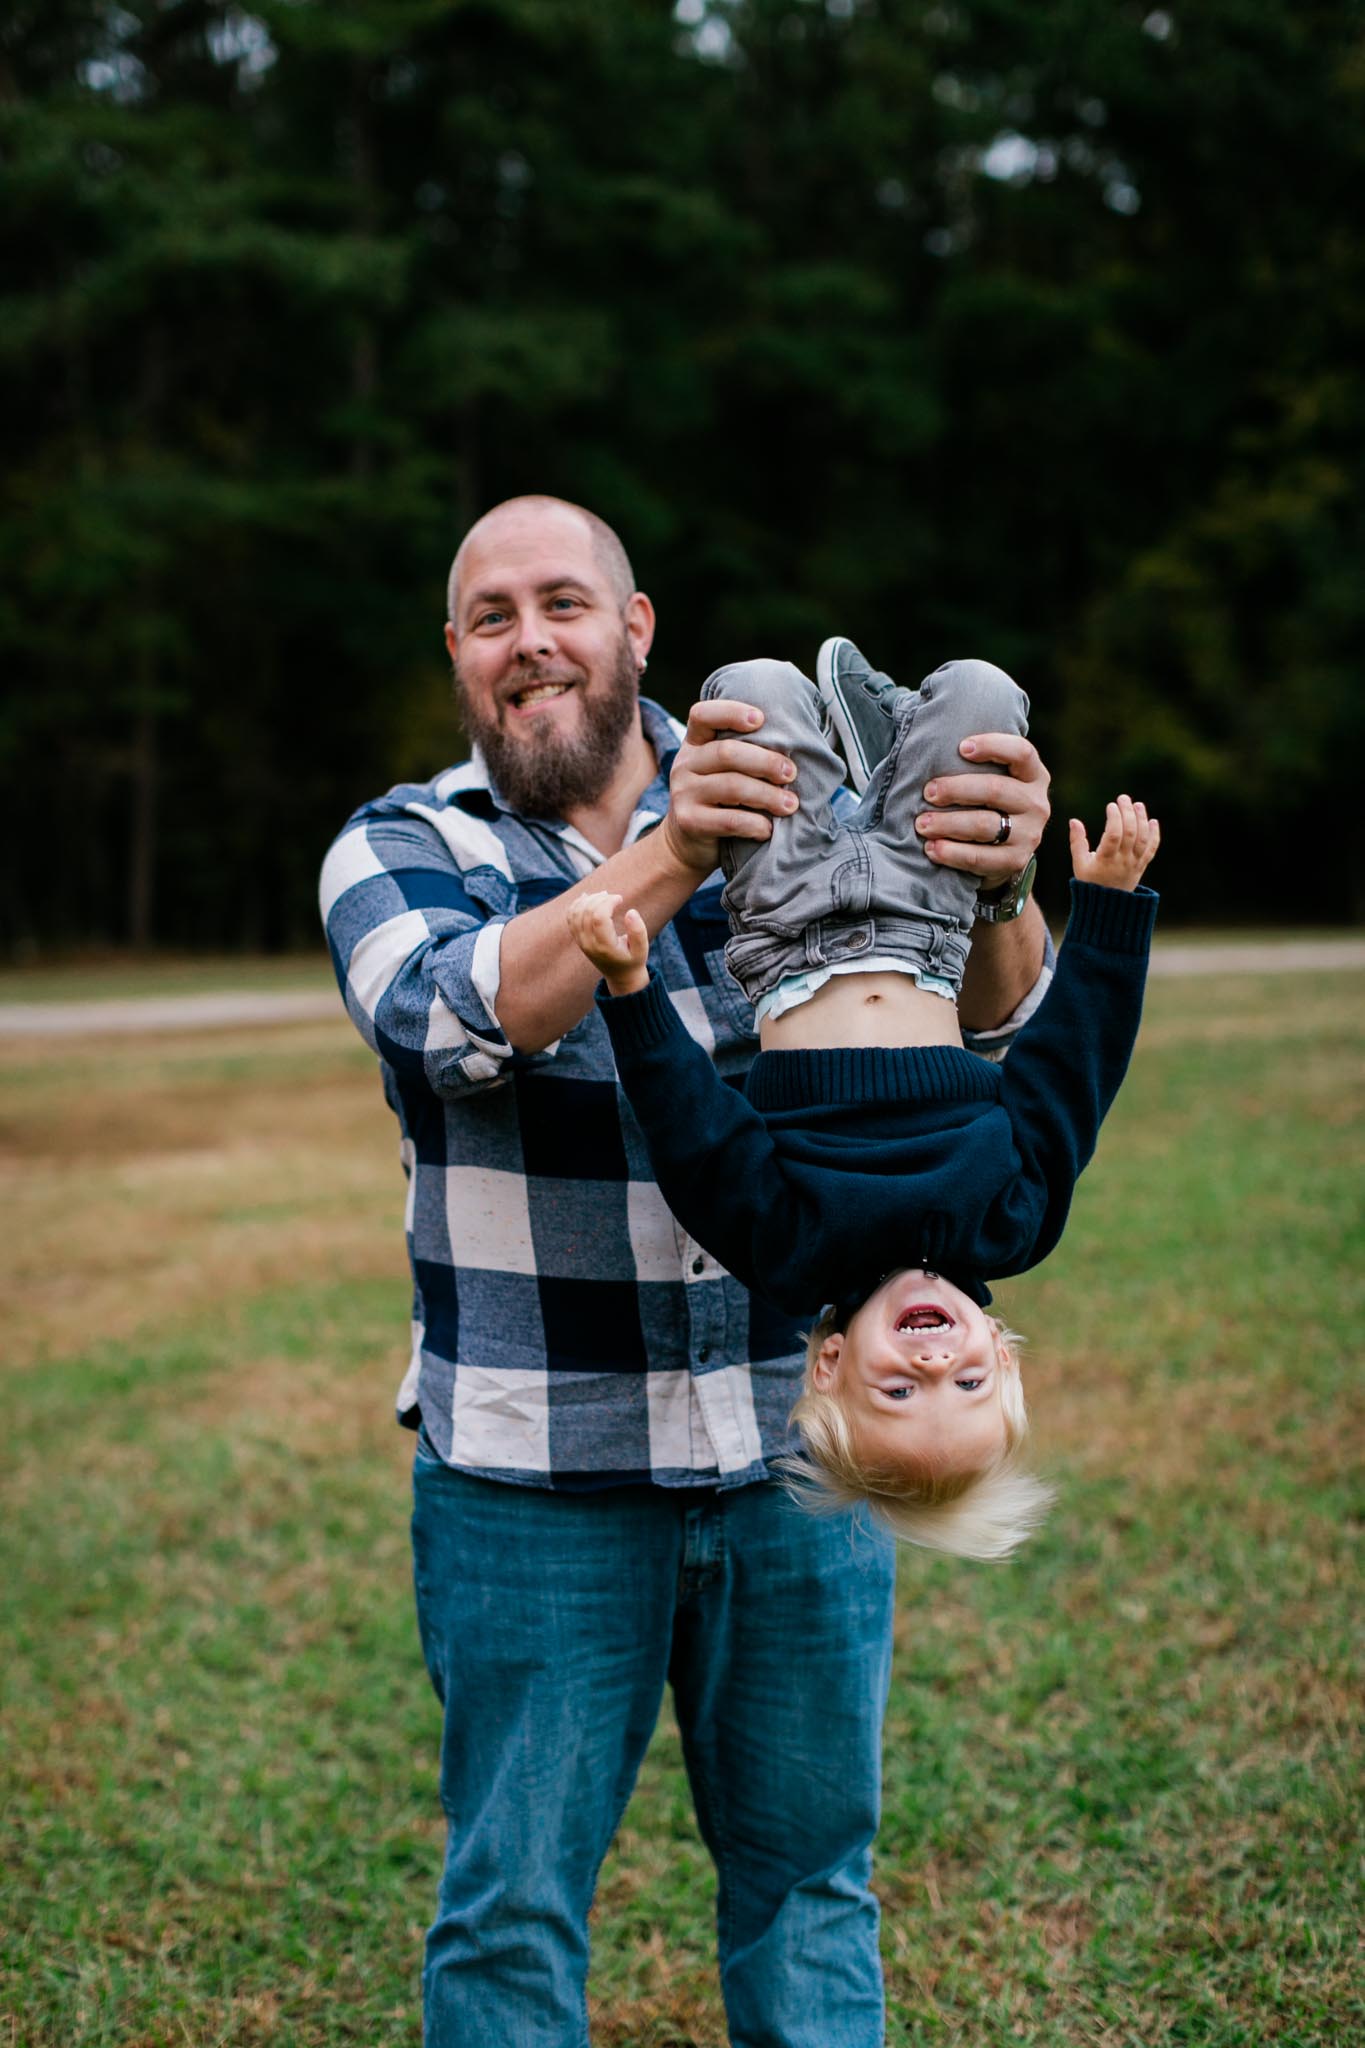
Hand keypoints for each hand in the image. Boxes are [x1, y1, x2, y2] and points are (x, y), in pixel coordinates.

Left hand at [567, 890, 650, 994]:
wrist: (620, 975)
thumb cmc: (633, 959)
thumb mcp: (642, 949)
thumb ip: (638, 931)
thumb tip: (630, 911)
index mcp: (605, 947)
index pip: (598, 917)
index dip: (608, 902)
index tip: (620, 899)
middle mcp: (589, 944)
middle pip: (587, 912)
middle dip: (600, 898)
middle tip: (614, 897)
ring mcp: (581, 941)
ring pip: (576, 912)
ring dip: (589, 899)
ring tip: (604, 896)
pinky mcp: (578, 938)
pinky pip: (571, 917)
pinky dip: (577, 904)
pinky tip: (588, 897)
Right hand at [662, 697, 798, 874]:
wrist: (688, 844)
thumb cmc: (720, 800)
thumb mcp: (722, 771)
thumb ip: (744, 754)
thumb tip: (797, 743)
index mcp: (695, 743)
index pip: (703, 715)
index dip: (731, 712)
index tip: (761, 719)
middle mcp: (684, 764)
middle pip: (726, 753)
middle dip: (766, 762)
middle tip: (791, 773)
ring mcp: (683, 793)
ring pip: (732, 787)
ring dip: (768, 796)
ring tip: (790, 805)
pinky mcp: (689, 821)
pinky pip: (729, 820)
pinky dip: (755, 824)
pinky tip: (769, 829)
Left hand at [914, 733, 1050, 887]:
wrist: (1003, 851)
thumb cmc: (987, 802)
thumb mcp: (993, 778)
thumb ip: (974, 763)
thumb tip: (933, 736)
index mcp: (1033, 775)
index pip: (1021, 752)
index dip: (993, 746)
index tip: (961, 747)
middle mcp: (1036, 803)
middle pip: (995, 789)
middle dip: (956, 789)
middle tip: (929, 792)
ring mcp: (1029, 834)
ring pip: (984, 825)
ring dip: (948, 823)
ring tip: (922, 823)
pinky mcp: (1015, 861)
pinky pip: (980, 857)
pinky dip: (952, 853)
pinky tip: (931, 848)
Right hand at [1069, 796, 1159, 890]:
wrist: (1106, 907)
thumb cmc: (1089, 883)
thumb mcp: (1079, 864)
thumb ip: (1077, 842)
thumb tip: (1074, 821)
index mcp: (1105, 860)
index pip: (1113, 835)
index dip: (1114, 818)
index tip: (1110, 805)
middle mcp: (1122, 861)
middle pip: (1130, 833)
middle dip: (1128, 813)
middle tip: (1123, 798)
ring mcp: (1134, 864)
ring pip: (1142, 839)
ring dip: (1142, 820)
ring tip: (1137, 805)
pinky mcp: (1141, 866)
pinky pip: (1151, 849)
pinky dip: (1154, 835)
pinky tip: (1153, 821)